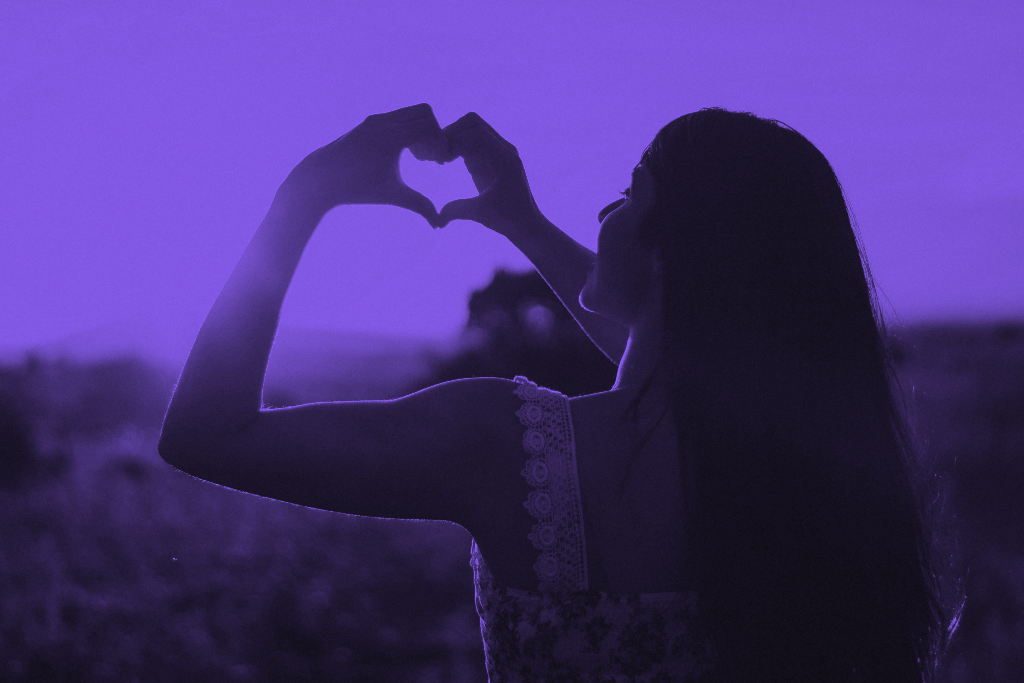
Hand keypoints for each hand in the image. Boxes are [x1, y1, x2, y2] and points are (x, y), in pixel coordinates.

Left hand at [280, 103, 448, 226]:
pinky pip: (397, 117)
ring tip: (417, 157)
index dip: (440, 143)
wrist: (321, 178)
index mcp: (392, 136)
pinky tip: (401, 154)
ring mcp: (374, 119)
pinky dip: (406, 129)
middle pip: (425, 112)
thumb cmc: (357, 188)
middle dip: (433, 132)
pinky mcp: (368, 122)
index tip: (438, 163)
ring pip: (411, 112)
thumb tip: (439, 225)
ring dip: (419, 130)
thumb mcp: (392, 196)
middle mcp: (383, 121)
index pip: (431, 127)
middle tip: (430, 157)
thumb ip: (419, 205)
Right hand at [437, 113, 543, 236]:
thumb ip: (458, 210)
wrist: (526, 223)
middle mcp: (504, 149)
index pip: (475, 133)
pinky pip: (472, 139)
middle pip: (472, 122)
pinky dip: (457, 145)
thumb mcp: (481, 214)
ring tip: (440, 159)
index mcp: (504, 158)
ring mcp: (498, 151)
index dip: (453, 141)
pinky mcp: (491, 156)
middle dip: (451, 134)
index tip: (439, 160)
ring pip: (471, 128)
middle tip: (436, 155)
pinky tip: (446, 162)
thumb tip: (436, 217)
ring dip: (453, 138)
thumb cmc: (509, 219)